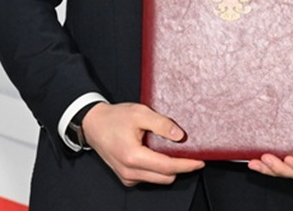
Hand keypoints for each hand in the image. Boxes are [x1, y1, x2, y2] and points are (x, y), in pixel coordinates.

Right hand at [81, 102, 203, 185]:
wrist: (93, 124)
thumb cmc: (114, 118)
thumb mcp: (140, 113)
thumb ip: (162, 124)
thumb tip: (180, 136)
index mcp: (133, 157)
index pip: (167, 167)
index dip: (186, 165)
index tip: (200, 161)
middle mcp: (130, 171)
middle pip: (166, 177)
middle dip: (180, 167)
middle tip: (189, 153)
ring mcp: (127, 176)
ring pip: (158, 179)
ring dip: (169, 169)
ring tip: (172, 151)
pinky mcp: (126, 177)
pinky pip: (149, 178)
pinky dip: (158, 169)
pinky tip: (158, 154)